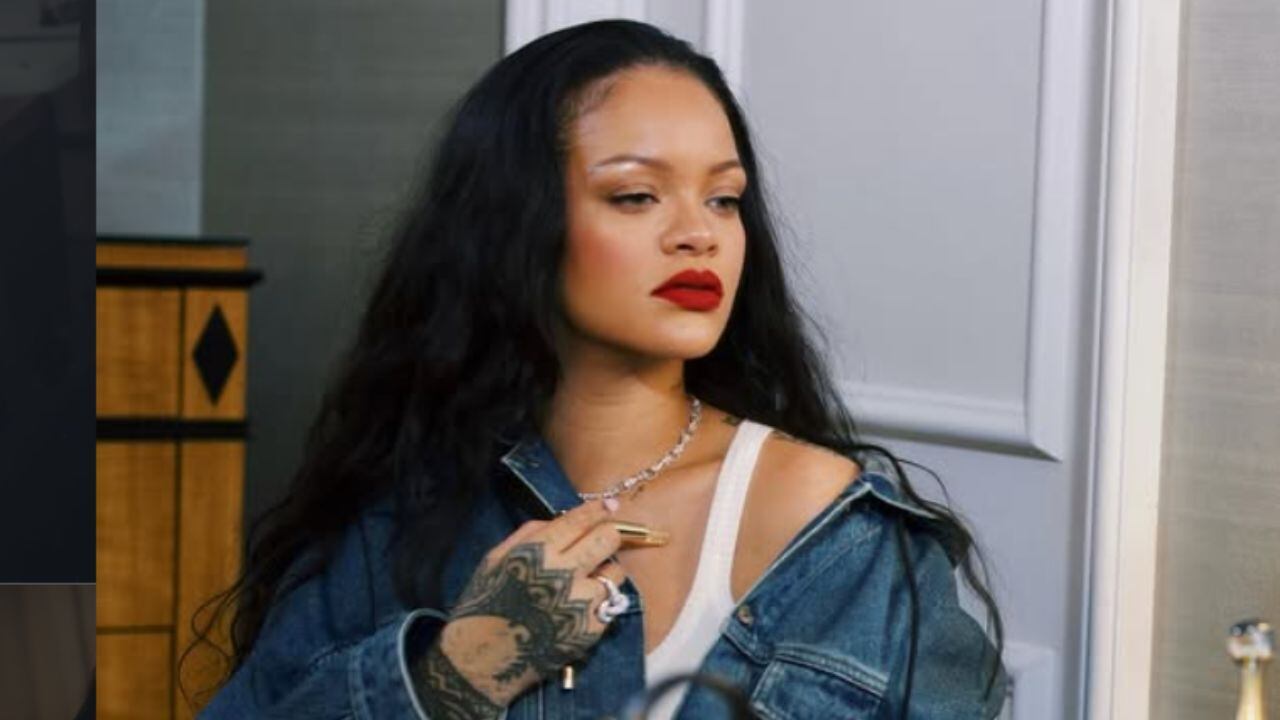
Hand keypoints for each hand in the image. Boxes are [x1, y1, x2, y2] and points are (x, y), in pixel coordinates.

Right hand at [415, 499, 627, 716]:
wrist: (481, 661)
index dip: (600, 509)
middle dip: (608, 536)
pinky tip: (578, 608)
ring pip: (615, 572)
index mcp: (537, 552)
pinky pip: (610, 604)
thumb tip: (560, 519)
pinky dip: (599, 602)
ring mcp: (580, 603)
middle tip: (602, 541)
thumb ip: (529, 534)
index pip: (580, 520)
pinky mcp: (591, 630)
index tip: (611, 504)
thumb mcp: (495, 559)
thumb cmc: (483, 605)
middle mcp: (563, 574)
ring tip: (584, 581)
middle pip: (609, 539)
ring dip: (604, 572)